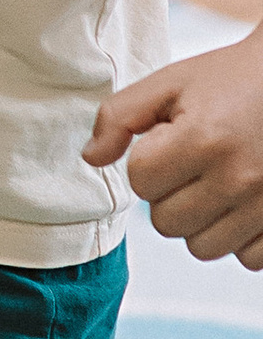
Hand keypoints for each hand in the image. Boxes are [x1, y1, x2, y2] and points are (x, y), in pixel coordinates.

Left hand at [84, 29, 262, 262]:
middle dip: (169, 194)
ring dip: (201, 222)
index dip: (147, 161)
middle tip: (193, 164)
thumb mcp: (170, 83)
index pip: (141, 183)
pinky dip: (240, 238)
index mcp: (203, 138)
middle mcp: (237, 178)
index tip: (169, 140)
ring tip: (216, 184)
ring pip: (203, 247)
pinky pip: (247, 258)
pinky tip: (243, 204)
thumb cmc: (229, 80)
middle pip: (166, 223)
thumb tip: (91, 158)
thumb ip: (119, 116)